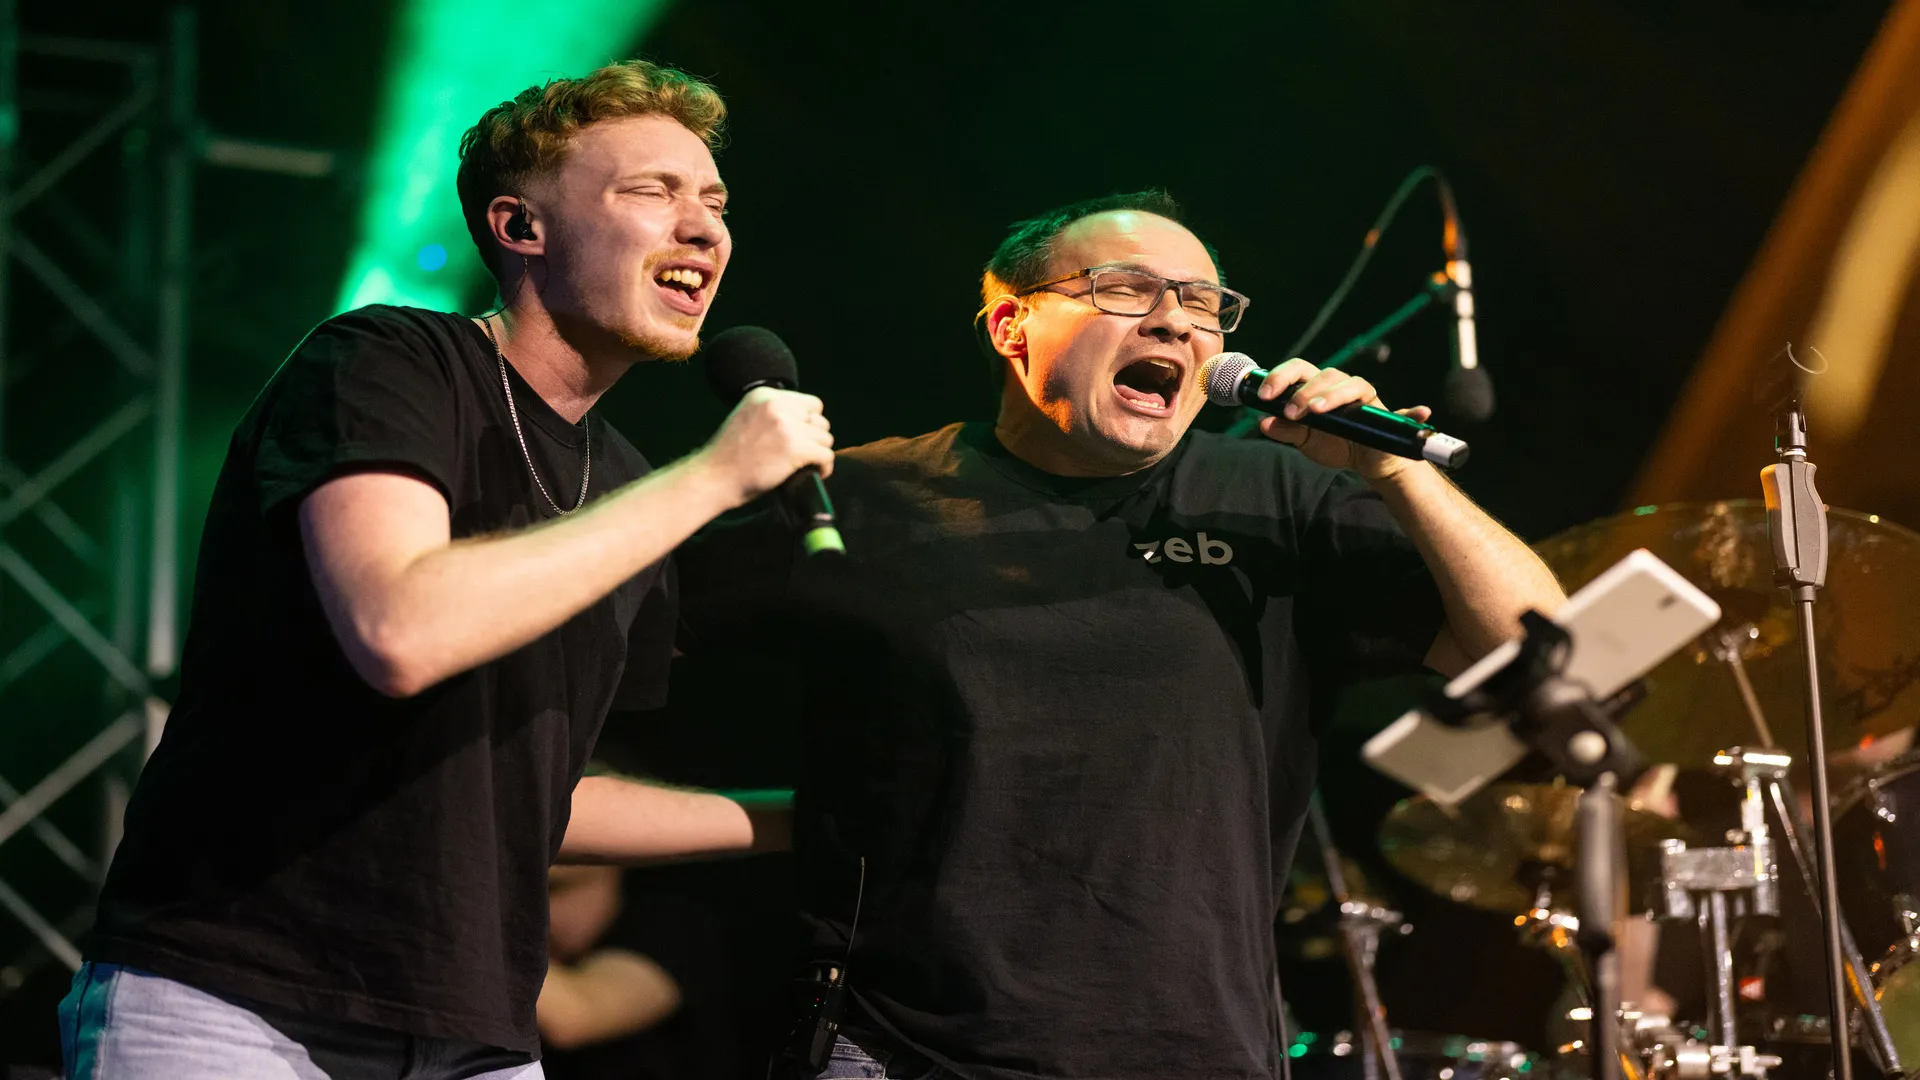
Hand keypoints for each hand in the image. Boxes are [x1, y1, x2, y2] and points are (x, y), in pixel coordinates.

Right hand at [696, 387, 834, 507]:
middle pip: (820, 420)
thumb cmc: (729, 456)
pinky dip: (824, 468)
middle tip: (803, 455)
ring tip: (806, 465)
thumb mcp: (747, 418)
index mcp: (765, 395)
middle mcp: (777, 405)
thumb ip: (773, 413)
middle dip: (815, 438)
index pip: (810, 403)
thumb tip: (806, 421)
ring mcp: (786, 426)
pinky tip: (814, 474)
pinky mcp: (795, 448)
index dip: (809, 423)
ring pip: (826, 438)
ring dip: (818, 453)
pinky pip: (826, 455)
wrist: (714, 477)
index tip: (801, 438)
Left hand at [1251, 358, 1431, 480]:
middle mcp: (1341, 388)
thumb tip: (1263, 422)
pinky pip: (1402, 411)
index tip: (1264, 395)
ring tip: (1314, 411)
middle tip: (1289, 410)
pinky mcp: (1385, 415)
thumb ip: (1286, 431)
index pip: (1299, 371)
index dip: (1281, 376)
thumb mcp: (1305, 441)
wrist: (1365, 463)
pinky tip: (1421, 411)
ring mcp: (1364, 399)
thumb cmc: (1336, 444)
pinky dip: (1412, 411)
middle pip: (1325, 373)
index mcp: (1318, 389)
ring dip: (1332, 395)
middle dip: (1304, 389)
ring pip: (1352, 384)